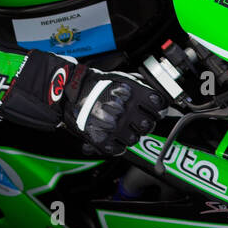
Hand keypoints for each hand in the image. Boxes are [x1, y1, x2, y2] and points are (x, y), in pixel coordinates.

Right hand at [0, 51, 167, 154]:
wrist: (68, 93)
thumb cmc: (95, 85)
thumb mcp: (121, 78)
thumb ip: (141, 86)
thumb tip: (159, 97)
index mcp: (131, 92)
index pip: (159, 106)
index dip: (157, 109)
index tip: (154, 110)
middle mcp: (123, 109)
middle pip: (148, 125)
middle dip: (144, 123)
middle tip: (135, 119)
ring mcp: (112, 126)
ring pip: (135, 139)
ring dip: (130, 134)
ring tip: (120, 126)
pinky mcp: (101, 140)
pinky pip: (119, 150)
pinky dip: (118, 146)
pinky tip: (113, 136)